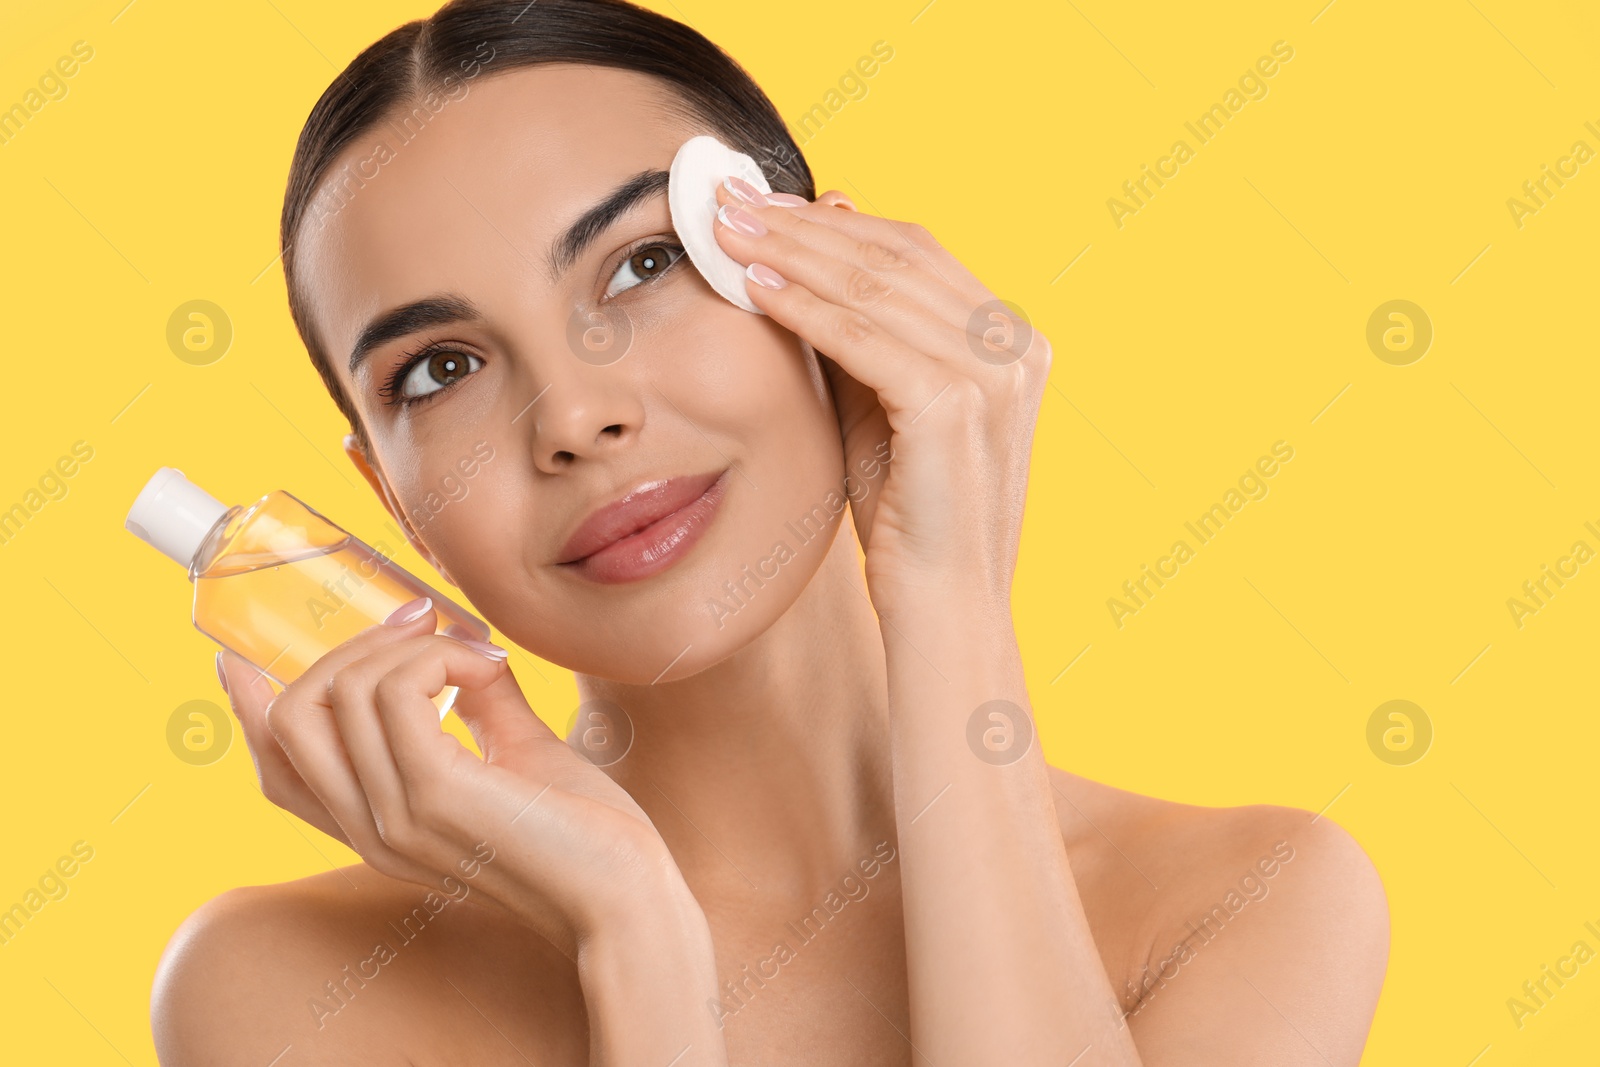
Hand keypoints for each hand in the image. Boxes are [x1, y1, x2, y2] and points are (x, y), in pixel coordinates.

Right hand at [215, 599, 691, 957]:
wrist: (625, 892)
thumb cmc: (584, 829)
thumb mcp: (516, 753)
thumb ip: (479, 703)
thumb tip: (465, 644)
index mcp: (378, 828)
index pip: (279, 773)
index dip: (251, 709)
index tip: (237, 658)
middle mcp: (370, 829)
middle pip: (292, 718)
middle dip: (349, 647)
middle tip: (422, 617)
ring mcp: (394, 815)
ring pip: (340, 691)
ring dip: (411, 644)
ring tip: (477, 653)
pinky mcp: (432, 793)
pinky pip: (398, 689)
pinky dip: (442, 655)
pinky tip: (492, 668)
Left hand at [711, 180, 1051, 610]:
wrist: (944, 609)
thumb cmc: (908, 517)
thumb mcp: (881, 406)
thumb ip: (856, 331)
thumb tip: (810, 242)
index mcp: (1013, 341)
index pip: (914, 252)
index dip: (834, 222)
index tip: (763, 206)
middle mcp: (1016, 346)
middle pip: (894, 255)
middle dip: (803, 224)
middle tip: (728, 201)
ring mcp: (994, 372)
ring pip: (875, 285)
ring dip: (792, 253)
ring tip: (726, 232)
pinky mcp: (956, 404)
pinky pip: (861, 337)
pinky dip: (803, 306)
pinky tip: (753, 288)